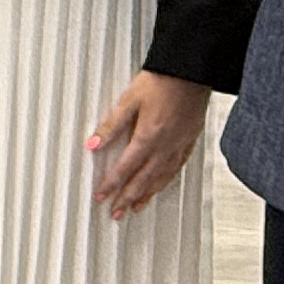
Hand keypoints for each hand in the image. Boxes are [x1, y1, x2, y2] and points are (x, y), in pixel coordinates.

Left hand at [86, 69, 207, 218]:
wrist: (191, 71)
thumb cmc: (163, 81)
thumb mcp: (129, 100)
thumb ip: (111, 125)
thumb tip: (92, 144)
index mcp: (148, 137)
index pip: (124, 169)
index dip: (110, 185)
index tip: (100, 197)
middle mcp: (165, 146)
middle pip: (143, 180)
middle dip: (127, 198)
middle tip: (116, 213)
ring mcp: (179, 145)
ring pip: (161, 178)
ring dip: (146, 195)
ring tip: (135, 208)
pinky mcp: (189, 141)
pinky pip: (176, 169)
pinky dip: (165, 182)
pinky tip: (160, 186)